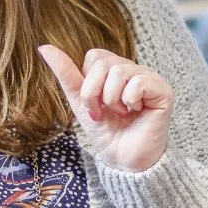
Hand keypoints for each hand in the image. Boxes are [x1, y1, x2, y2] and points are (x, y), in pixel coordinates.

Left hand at [38, 45, 172, 173]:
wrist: (123, 160)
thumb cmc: (106, 132)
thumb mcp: (80, 101)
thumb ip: (66, 74)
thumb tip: (44, 47)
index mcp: (116, 70)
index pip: (95, 56)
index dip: (88, 83)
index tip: (94, 106)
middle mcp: (134, 70)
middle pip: (104, 62)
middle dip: (95, 93)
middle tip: (104, 112)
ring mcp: (150, 78)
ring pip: (119, 71)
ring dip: (112, 99)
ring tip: (121, 113)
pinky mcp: (163, 91)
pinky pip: (138, 82)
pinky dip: (129, 101)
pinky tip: (136, 112)